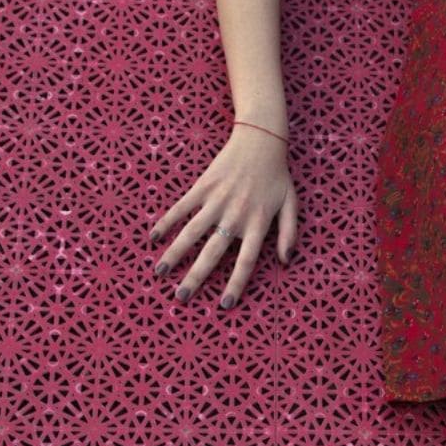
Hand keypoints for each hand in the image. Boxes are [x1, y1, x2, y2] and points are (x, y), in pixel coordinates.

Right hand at [148, 125, 297, 308]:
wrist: (260, 140)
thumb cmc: (277, 175)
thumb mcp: (291, 204)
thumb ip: (290, 233)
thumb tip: (286, 262)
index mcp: (258, 224)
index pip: (246, 261)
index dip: (235, 284)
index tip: (224, 305)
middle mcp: (236, 215)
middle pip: (213, 253)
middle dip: (196, 277)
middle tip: (180, 298)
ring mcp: (217, 201)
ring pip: (192, 232)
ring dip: (174, 253)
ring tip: (159, 272)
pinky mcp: (203, 186)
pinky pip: (182, 207)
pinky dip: (167, 221)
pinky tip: (154, 237)